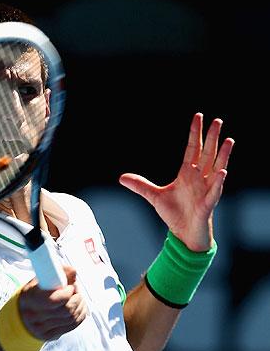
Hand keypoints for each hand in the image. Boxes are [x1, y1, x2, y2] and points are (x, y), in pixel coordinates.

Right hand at [18, 265, 86, 339]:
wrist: (20, 317)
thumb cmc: (33, 295)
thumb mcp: (38, 281)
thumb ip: (56, 273)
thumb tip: (73, 271)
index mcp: (30, 299)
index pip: (55, 300)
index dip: (68, 292)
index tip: (70, 286)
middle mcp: (34, 316)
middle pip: (66, 310)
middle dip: (77, 298)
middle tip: (77, 292)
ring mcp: (42, 328)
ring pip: (71, 318)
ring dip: (80, 306)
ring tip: (79, 298)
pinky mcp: (49, 335)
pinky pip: (71, 326)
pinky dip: (80, 316)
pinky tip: (80, 308)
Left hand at [119, 113, 234, 250]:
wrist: (184, 234)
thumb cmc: (175, 214)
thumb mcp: (155, 197)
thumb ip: (140, 185)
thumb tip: (121, 178)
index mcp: (187, 173)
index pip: (193, 148)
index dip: (195, 133)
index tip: (198, 116)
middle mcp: (199, 178)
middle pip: (207, 154)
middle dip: (212, 138)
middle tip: (217, 120)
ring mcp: (206, 189)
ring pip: (217, 168)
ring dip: (223, 155)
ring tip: (229, 140)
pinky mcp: (208, 204)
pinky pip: (215, 191)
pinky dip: (219, 181)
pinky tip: (223, 171)